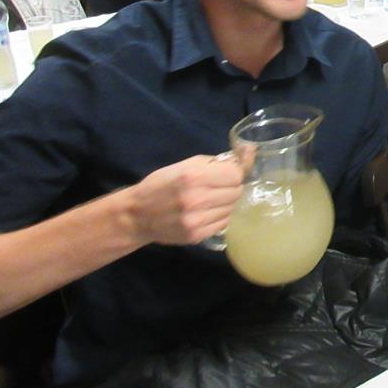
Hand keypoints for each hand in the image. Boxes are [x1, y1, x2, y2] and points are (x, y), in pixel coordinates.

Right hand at [126, 155, 242, 245]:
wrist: (137, 215)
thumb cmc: (161, 185)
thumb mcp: (186, 165)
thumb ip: (217, 161)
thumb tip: (250, 152)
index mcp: (194, 177)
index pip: (236, 175)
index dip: (233, 173)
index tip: (225, 174)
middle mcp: (197, 200)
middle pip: (236, 192)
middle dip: (230, 187)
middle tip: (215, 187)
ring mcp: (197, 220)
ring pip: (232, 209)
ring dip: (225, 203)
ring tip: (208, 201)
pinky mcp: (196, 235)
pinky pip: (223, 223)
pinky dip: (219, 216)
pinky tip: (205, 212)